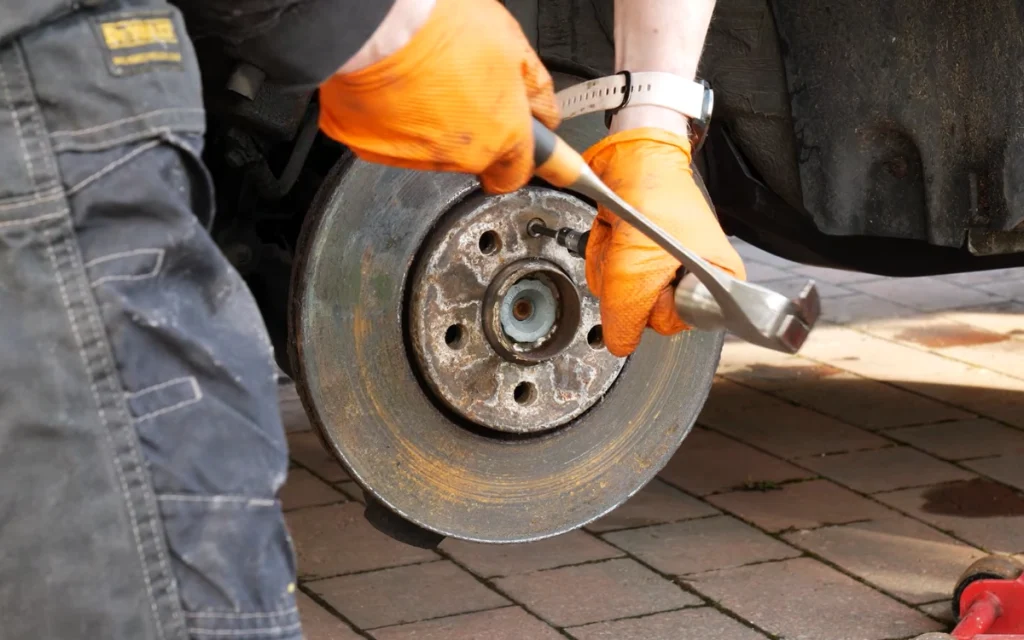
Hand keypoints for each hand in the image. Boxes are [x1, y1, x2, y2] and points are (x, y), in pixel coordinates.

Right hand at [317, 0, 559, 193]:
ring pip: (430, 149)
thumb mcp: (511, 42)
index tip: (525, 164)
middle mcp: (460, 156)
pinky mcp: (373, 149)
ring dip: (430, 123)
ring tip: (422, 79)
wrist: (375, 24)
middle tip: (459, 86)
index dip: (519, 161)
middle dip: (471, 128)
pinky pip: (388, 138)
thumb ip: (535, 86)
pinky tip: (392, 88)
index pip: (517, 173)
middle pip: (473, 155)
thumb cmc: (440, 25)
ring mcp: (414, 157)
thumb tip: (546, 112)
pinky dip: (391, 120)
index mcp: (502, 134)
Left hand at [583, 128, 745, 356]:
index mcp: (718, 282)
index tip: (654, 275)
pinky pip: (612, 273)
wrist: (632, 159)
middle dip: (625, 283)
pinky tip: (613, 234)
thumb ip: (627, 319)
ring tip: (622, 239)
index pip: (675, 323)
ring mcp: (664, 265)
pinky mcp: (637, 254)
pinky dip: (604, 254)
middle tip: (633, 252)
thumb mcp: (635, 273)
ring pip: (623, 293)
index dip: (653, 303)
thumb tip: (621, 343)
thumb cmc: (653, 201)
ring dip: (610, 266)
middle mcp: (695, 277)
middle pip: (645, 311)